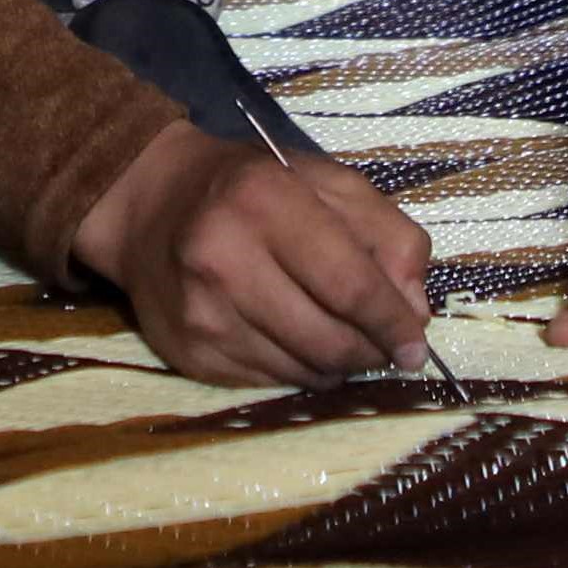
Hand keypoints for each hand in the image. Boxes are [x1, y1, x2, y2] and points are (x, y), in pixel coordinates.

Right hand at [72, 115, 440, 390]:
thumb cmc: (254, 188)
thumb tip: (414, 313)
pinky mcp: (188, 352)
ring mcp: (201, 312)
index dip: (392, 324)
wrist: (151, 203)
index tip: (416, 348)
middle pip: (328, 340)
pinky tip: (294, 342)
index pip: (349, 285)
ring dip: (336, 366)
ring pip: (301, 371)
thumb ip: (389, 236)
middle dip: (370, 352)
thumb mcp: (330, 185)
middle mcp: (224, 258)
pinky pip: (268, 382)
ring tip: (340, 341)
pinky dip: (297, 371)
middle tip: (383, 348)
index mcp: (266, 201)